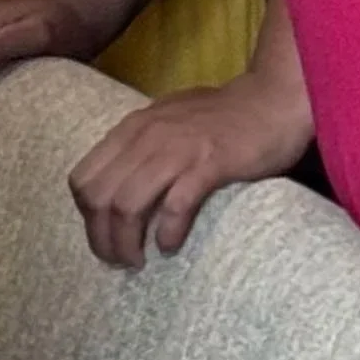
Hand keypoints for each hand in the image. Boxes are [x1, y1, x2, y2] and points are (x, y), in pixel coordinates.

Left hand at [68, 71, 314, 268]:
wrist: (276, 99)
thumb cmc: (225, 116)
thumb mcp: (171, 120)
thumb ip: (143, 144)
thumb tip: (119, 186)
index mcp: (135, 126)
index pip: (83, 179)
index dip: (87, 216)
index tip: (106, 235)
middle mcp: (149, 135)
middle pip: (99, 198)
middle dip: (102, 237)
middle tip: (121, 258)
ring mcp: (179, 148)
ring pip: (127, 205)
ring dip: (127, 242)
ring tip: (139, 260)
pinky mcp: (211, 163)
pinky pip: (175, 205)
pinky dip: (167, 232)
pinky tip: (171, 245)